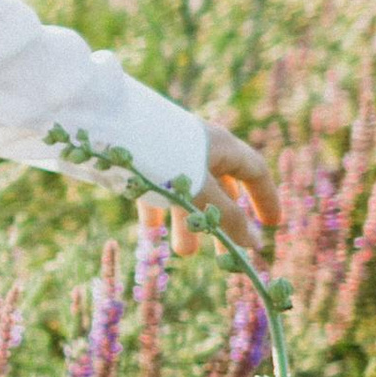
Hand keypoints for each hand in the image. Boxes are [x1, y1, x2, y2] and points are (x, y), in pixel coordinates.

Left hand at [145, 120, 280, 260]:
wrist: (104, 122)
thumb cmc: (159, 152)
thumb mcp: (199, 189)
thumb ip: (227, 217)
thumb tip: (255, 245)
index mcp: (220, 146)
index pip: (254, 172)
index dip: (265, 198)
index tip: (272, 225)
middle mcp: (198, 146)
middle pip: (220, 187)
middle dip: (223, 221)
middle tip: (224, 254)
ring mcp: (169, 152)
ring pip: (187, 192)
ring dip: (188, 223)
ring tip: (184, 253)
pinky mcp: (141, 159)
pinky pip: (156, 190)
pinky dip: (158, 212)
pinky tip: (151, 236)